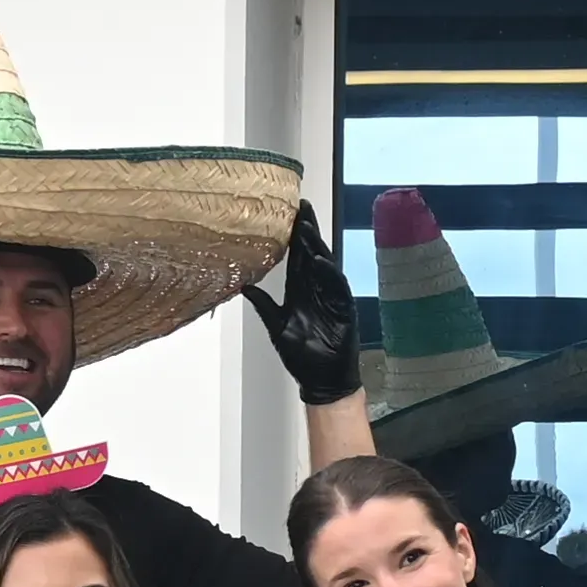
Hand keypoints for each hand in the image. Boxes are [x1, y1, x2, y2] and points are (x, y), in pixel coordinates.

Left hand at [246, 200, 359, 409]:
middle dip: (306, 230)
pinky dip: (328, 273)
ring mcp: (331, 296)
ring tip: (306, 227)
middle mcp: (315, 289)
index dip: (292, 236)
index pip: (296, 257)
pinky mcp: (343, 307)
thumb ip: (263, 306)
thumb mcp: (276, 327)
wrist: (322, 379)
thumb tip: (244, 286)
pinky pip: (336, 286)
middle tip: (300, 207)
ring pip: (323, 264)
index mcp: (299, 291)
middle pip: (310, 253)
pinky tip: (320, 261)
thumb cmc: (301, 356)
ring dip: (316, 246)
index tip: (287, 213)